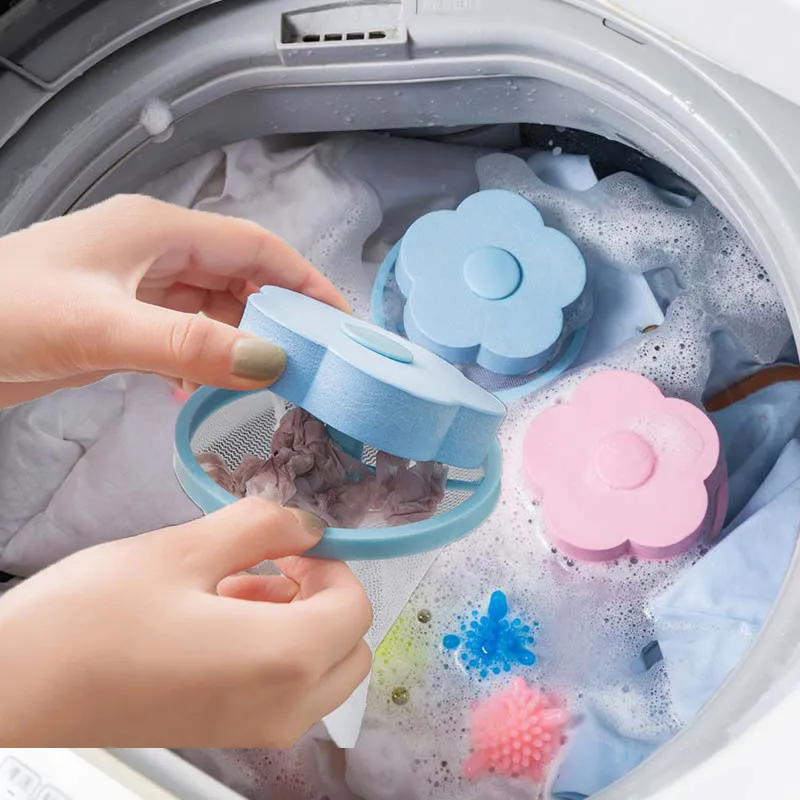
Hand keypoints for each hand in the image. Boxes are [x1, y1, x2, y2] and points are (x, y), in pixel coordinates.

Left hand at [0, 195, 348, 406]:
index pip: (255, 247)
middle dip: (278, 317)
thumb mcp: (103, 328)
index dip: (304, 280)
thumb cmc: (7, 315)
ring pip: (212, 309)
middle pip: (239, 277)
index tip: (340, 322)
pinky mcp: (120, 318)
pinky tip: (198, 391)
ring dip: (239, 342)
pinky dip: (201, 359)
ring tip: (268, 383)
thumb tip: (272, 363)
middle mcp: (153, 251)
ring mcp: (135, 286)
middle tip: (312, 363)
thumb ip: (190, 344)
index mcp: (157, 231)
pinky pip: (181, 333)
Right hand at [0, 498, 372, 745]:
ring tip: (233, 582)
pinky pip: (283, 690)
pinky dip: (273, 649)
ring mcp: (255, 729)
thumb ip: (262, 527)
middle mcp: (283, 707)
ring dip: (296, 619)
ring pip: (319, 670)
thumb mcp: (184, 549)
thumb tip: (309, 522)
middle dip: (322, 595)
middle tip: (272, 562)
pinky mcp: (226, 733)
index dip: (331, 564)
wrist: (17, 690)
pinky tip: (217, 614)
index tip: (289, 543)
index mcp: (284, 658)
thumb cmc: (94, 618)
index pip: (355, 607)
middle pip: (348, 646)